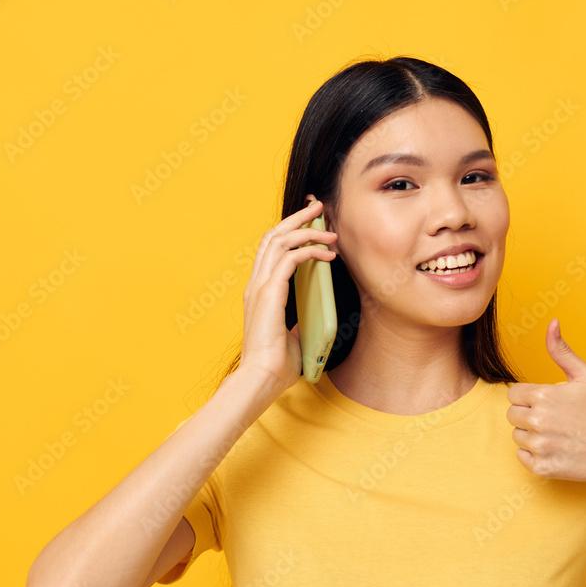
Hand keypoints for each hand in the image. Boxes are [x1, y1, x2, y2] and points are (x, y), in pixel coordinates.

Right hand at [238, 196, 336, 392]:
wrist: (260, 379)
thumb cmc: (275, 365)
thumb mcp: (294, 337)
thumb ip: (300, 322)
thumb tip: (313, 318)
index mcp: (259, 291)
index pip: (271, 249)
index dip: (289, 231)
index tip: (309, 221)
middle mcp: (256, 284)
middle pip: (273, 236)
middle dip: (296, 218)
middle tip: (317, 207)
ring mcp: (259, 287)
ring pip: (279, 241)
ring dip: (306, 230)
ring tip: (329, 229)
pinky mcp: (268, 294)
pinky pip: (289, 260)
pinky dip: (309, 251)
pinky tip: (327, 253)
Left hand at [506, 318, 585, 481]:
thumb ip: (562, 350)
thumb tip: (552, 323)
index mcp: (543, 396)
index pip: (514, 394)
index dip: (530, 397)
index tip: (548, 402)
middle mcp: (537, 420)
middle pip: (512, 415)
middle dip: (529, 414)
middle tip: (554, 419)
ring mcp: (539, 446)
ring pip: (517, 436)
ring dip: (531, 434)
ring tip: (557, 433)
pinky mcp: (542, 467)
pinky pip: (522, 457)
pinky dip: (534, 455)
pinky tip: (555, 448)